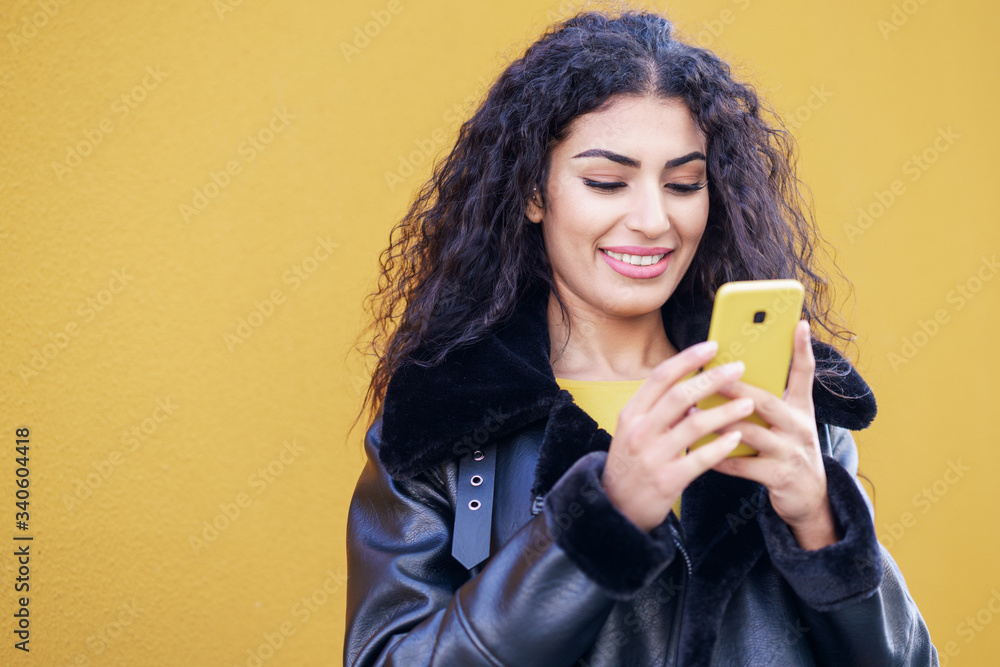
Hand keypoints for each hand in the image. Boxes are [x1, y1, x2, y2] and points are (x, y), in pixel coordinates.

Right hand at [600, 339, 755, 532]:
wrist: (616, 508)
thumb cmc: (631, 464)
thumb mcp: (634, 432)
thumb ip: (657, 410)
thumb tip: (691, 388)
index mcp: (631, 414)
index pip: (660, 377)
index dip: (688, 359)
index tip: (712, 347)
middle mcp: (639, 432)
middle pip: (679, 396)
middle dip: (712, 379)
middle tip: (738, 368)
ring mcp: (652, 456)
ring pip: (694, 425)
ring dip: (724, 411)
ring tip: (748, 403)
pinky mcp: (666, 480)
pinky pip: (699, 459)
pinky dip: (720, 446)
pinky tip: (737, 437)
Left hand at [710, 319, 838, 549]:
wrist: (810, 499)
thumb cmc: (788, 450)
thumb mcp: (789, 422)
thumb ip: (769, 399)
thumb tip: (732, 373)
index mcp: (800, 409)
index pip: (805, 373)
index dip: (803, 349)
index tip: (799, 323)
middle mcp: (799, 427)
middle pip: (767, 402)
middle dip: (738, 388)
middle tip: (714, 374)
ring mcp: (791, 453)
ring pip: (751, 433)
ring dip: (720, 423)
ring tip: (694, 414)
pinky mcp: (779, 477)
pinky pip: (743, 465)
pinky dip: (720, 457)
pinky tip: (699, 450)